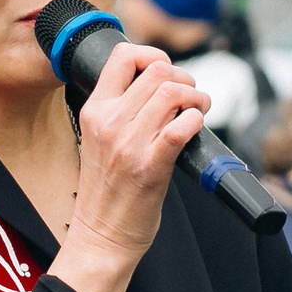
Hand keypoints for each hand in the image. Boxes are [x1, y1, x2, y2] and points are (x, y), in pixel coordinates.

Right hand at [48, 42, 209, 291]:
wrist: (101, 236)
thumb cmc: (106, 192)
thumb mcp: (98, 140)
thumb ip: (120, 111)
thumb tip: (158, 86)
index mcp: (94, 111)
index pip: (122, 56)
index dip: (152, 54)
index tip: (165, 70)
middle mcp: (110, 122)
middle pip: (157, 70)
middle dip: (183, 78)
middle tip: (190, 98)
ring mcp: (129, 144)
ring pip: (173, 92)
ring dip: (195, 97)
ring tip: (198, 111)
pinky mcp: (151, 166)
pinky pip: (182, 126)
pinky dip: (196, 121)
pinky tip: (195, 129)